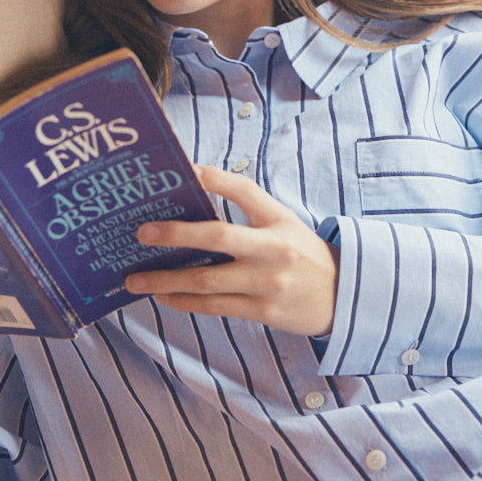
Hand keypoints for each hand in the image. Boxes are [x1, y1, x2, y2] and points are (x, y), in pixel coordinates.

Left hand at [125, 165, 338, 336]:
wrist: (345, 297)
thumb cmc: (303, 255)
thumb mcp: (285, 224)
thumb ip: (249, 212)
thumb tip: (195, 198)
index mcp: (279, 220)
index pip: (244, 190)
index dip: (213, 177)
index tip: (182, 169)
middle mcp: (273, 249)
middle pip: (217, 237)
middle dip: (175, 234)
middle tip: (142, 233)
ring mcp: (267, 282)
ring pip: (207, 280)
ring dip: (166, 279)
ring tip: (136, 279)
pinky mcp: (262, 311)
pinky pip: (215, 306)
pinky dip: (185, 301)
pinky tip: (165, 296)